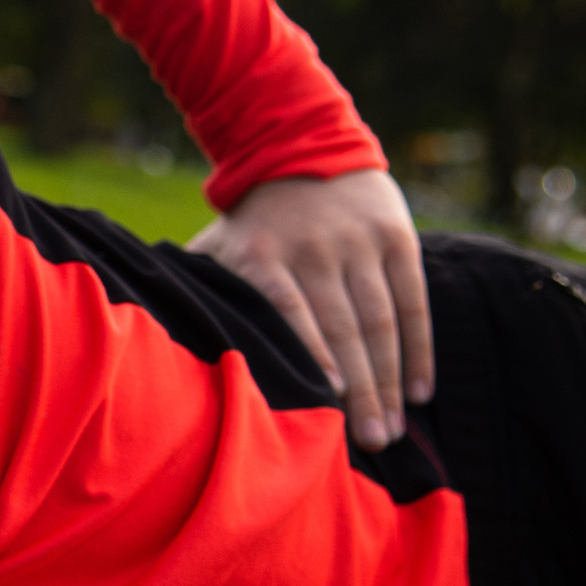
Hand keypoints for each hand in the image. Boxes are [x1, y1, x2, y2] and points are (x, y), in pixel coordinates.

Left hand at [188, 168, 432, 450]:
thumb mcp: (218, 245)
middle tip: (373, 443)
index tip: (326, 401)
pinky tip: (420, 391)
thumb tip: (164, 351)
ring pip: (381, 321)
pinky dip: (420, 348)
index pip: (292, 313)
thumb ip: (202, 290)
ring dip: (390, 380)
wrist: (300, 142)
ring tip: (393, 431)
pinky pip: (413, 300)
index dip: (313, 355)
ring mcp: (359, 242)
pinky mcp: (395, 236)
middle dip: (361, 391)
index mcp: (264, 255)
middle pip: (345, 330)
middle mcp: (315, 248)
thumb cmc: (252, 219)